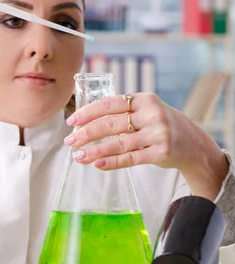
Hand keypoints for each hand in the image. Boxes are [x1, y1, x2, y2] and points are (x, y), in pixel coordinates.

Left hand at [64, 92, 227, 199]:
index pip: (109, 104)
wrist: (194, 143)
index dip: (87, 113)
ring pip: (118, 143)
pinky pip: (130, 158)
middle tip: (70, 141)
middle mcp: (152, 114)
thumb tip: (85, 123)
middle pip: (110, 124)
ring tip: (78, 156)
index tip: (71, 121)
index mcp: (144, 99)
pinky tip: (96, 164)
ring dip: (94, 150)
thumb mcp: (147, 111)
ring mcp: (158, 134)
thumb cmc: (162, 126)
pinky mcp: (161, 153)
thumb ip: (123, 113)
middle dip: (86, 133)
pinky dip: (111, 162)